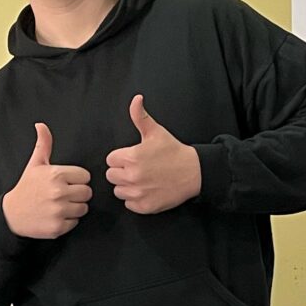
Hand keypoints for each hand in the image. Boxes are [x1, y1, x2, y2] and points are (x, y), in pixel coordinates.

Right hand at [1, 123, 91, 239]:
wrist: (11, 215)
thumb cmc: (26, 188)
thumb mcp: (35, 164)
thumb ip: (43, 144)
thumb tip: (41, 125)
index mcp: (56, 175)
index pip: (85, 177)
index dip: (76, 179)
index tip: (65, 182)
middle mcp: (59, 192)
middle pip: (87, 193)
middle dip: (77, 194)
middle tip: (62, 195)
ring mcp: (58, 211)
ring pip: (83, 208)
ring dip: (74, 208)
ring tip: (59, 205)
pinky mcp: (58, 227)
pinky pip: (75, 222)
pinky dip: (67, 221)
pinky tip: (55, 216)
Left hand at [105, 95, 200, 215]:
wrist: (194, 173)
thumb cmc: (173, 152)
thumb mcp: (156, 132)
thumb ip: (140, 117)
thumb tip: (136, 99)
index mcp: (130, 158)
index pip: (111, 160)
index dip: (121, 158)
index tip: (134, 158)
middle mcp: (131, 177)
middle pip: (111, 176)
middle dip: (122, 172)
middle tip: (139, 169)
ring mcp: (137, 193)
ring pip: (118, 191)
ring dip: (127, 187)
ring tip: (143, 180)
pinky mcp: (144, 207)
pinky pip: (129, 204)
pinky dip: (136, 200)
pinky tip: (148, 191)